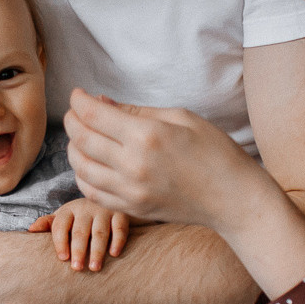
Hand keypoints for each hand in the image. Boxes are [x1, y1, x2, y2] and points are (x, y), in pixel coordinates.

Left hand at [29, 197, 131, 270]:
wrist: (107, 200)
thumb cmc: (79, 216)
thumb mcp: (63, 217)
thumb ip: (48, 224)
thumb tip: (30, 230)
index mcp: (68, 211)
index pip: (60, 225)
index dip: (60, 242)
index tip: (62, 258)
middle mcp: (85, 209)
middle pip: (80, 231)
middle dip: (78, 250)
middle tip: (77, 268)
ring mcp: (104, 211)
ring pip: (100, 232)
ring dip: (97, 250)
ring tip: (94, 268)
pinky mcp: (121, 214)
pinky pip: (120, 228)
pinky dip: (118, 240)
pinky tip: (114, 254)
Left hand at [67, 89, 304, 299]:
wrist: (232, 197)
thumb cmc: (213, 151)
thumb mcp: (180, 117)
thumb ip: (136, 111)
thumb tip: (101, 103)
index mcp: (147, 136)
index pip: (94, 115)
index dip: (79, 101)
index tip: (78, 94)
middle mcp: (134, 165)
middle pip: (82, 140)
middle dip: (72, 121)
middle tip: (75, 112)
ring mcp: (131, 191)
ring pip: (81, 168)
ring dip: (74, 149)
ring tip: (80, 137)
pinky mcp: (133, 209)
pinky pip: (93, 192)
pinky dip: (83, 176)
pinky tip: (90, 164)